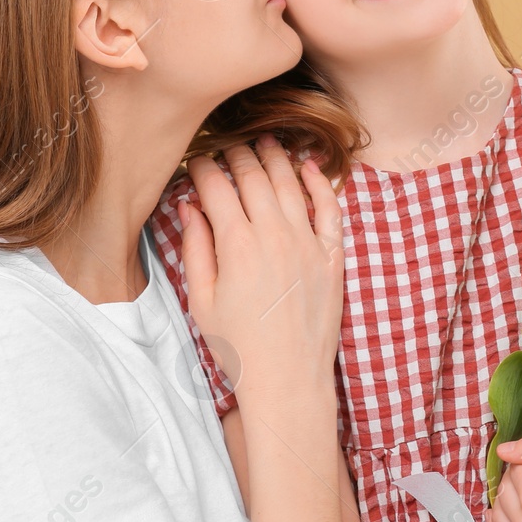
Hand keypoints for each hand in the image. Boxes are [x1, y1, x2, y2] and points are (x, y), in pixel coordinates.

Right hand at [178, 137, 343, 406]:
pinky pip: (330, 208)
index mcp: (237, 245)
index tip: (195, 162)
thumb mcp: (202, 301)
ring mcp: (307, 243)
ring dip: (275, 157)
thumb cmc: (239, 348)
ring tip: (265, 141)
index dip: (202, 168)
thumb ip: (195, 249)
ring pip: (291, 183)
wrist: (287, 380)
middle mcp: (274, 235)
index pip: (216, 187)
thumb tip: (189, 208)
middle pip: (253, 176)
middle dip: (236, 155)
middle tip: (227, 147)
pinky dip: (320, 182)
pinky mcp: (332, 256)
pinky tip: (309, 167)